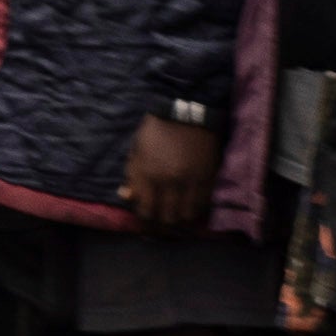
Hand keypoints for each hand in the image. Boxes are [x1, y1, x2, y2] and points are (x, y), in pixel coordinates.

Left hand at [118, 113, 217, 235]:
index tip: (145, 218)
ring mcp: (191, 180)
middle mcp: (170, 181)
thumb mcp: (135, 150)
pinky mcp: (209, 177)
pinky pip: (203, 204)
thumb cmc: (155, 130)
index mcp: (148, 173)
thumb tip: (126, 197)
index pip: (146, 211)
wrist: (185, 111)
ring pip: (187, 215)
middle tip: (160, 222)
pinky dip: (196, 210)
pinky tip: (190, 207)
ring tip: (176, 216)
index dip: (144, 219)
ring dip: (180, 219)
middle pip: (167, 218)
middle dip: (161, 224)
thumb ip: (131, 176)